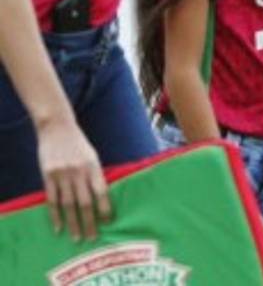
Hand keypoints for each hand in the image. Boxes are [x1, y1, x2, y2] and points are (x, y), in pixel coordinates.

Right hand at [37, 116, 110, 240]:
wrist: (57, 128)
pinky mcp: (48, 176)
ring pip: (68, 205)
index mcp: (93, 166)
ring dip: (73, 223)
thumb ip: (95, 175)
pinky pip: (52, 200)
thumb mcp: (92, 156)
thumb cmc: (78, 144)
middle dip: (89, 222)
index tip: (109, 222)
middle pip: (85, 202)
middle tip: (93, 238)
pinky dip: (55, 216)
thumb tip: (102, 197)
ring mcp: (62, 175)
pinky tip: (59, 227)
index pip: (101, 191)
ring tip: (76, 238)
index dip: (105, 208)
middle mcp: (78, 171)